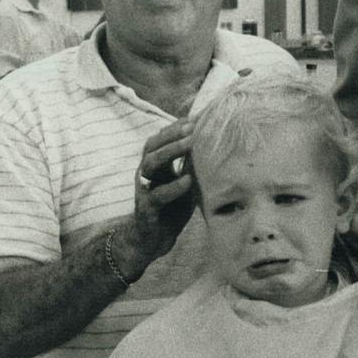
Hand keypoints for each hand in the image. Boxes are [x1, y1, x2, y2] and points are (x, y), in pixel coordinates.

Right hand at [125, 119, 196, 268]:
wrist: (152, 240)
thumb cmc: (171, 208)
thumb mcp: (183, 183)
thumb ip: (191, 166)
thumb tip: (212, 145)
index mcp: (155, 165)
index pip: (161, 139)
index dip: (176, 127)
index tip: (196, 117)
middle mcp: (147, 173)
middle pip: (152, 145)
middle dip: (172, 133)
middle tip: (193, 126)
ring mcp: (145, 189)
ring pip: (151, 164)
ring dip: (171, 151)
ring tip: (190, 143)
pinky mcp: (147, 208)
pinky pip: (158, 195)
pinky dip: (174, 186)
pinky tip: (188, 180)